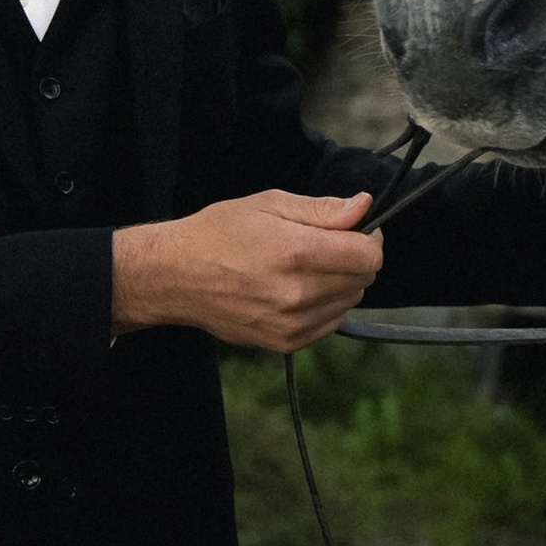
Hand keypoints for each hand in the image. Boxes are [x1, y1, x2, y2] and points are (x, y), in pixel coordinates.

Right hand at [112, 190, 381, 350]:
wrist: (176, 276)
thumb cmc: (219, 233)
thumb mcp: (269, 204)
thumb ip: (322, 209)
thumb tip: (363, 206)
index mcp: (296, 252)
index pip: (369, 254)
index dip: (369, 237)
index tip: (353, 229)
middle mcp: (298, 293)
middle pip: (364, 278)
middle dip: (354, 258)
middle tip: (325, 245)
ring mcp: (292, 323)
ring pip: (350, 301)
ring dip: (340, 282)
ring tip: (305, 267)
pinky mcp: (285, 342)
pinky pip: (331, 322)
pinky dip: (325, 305)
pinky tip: (297, 289)